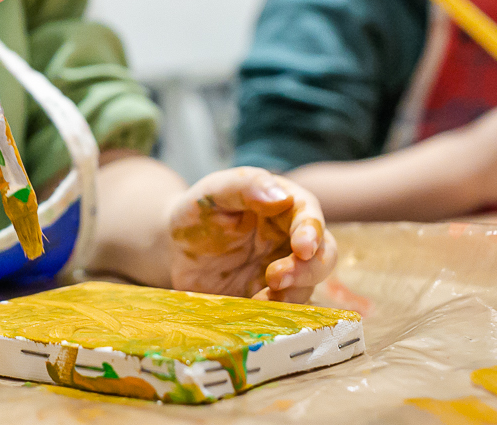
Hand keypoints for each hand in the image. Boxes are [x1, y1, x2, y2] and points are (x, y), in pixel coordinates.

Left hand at [168, 167, 336, 303]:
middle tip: (276, 278)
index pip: (308, 214)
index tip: (303, 248)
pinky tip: (253, 304)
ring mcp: (284, 268)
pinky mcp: (271, 295)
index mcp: (281, 204)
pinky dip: (276, 310)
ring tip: (262, 296)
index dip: (311, 230)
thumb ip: (245, 186)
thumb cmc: (196, 212)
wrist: (173, 250)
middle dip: (308, 268)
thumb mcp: (214, 192)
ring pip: (308, 283)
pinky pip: (286, 306)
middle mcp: (290, 237)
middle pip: (323, 253)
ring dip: (292, 292)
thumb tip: (281, 196)